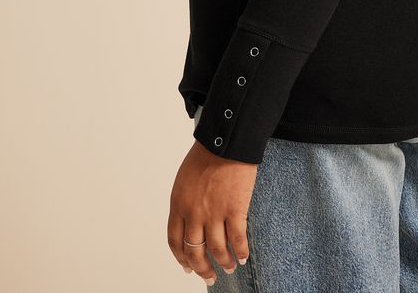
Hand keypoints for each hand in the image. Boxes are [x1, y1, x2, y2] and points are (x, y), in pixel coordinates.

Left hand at [167, 138, 257, 283]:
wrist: (225, 140)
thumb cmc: (206, 154)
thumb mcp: (184, 179)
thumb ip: (185, 202)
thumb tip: (191, 222)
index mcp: (178, 204)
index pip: (175, 241)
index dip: (182, 258)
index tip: (188, 267)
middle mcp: (193, 213)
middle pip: (195, 251)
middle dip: (202, 268)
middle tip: (209, 276)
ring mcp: (214, 213)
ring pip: (217, 250)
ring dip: (223, 262)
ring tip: (229, 267)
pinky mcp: (235, 209)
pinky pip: (237, 239)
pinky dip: (240, 251)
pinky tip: (243, 256)